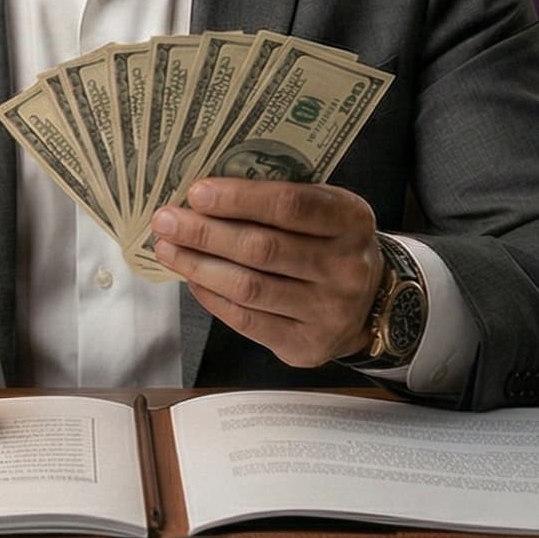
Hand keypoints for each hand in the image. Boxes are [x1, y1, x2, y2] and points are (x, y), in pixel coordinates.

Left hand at [149, 179, 385, 367]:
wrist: (373, 303)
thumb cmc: (331, 244)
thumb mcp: (325, 211)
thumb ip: (279, 200)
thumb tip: (203, 196)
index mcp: (351, 222)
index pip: (291, 206)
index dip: (239, 198)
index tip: (196, 192)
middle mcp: (346, 268)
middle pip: (262, 248)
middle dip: (205, 233)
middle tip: (165, 220)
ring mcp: (328, 311)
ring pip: (249, 287)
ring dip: (199, 266)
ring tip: (168, 249)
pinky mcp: (306, 345)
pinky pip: (247, 320)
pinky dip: (212, 297)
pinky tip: (192, 279)